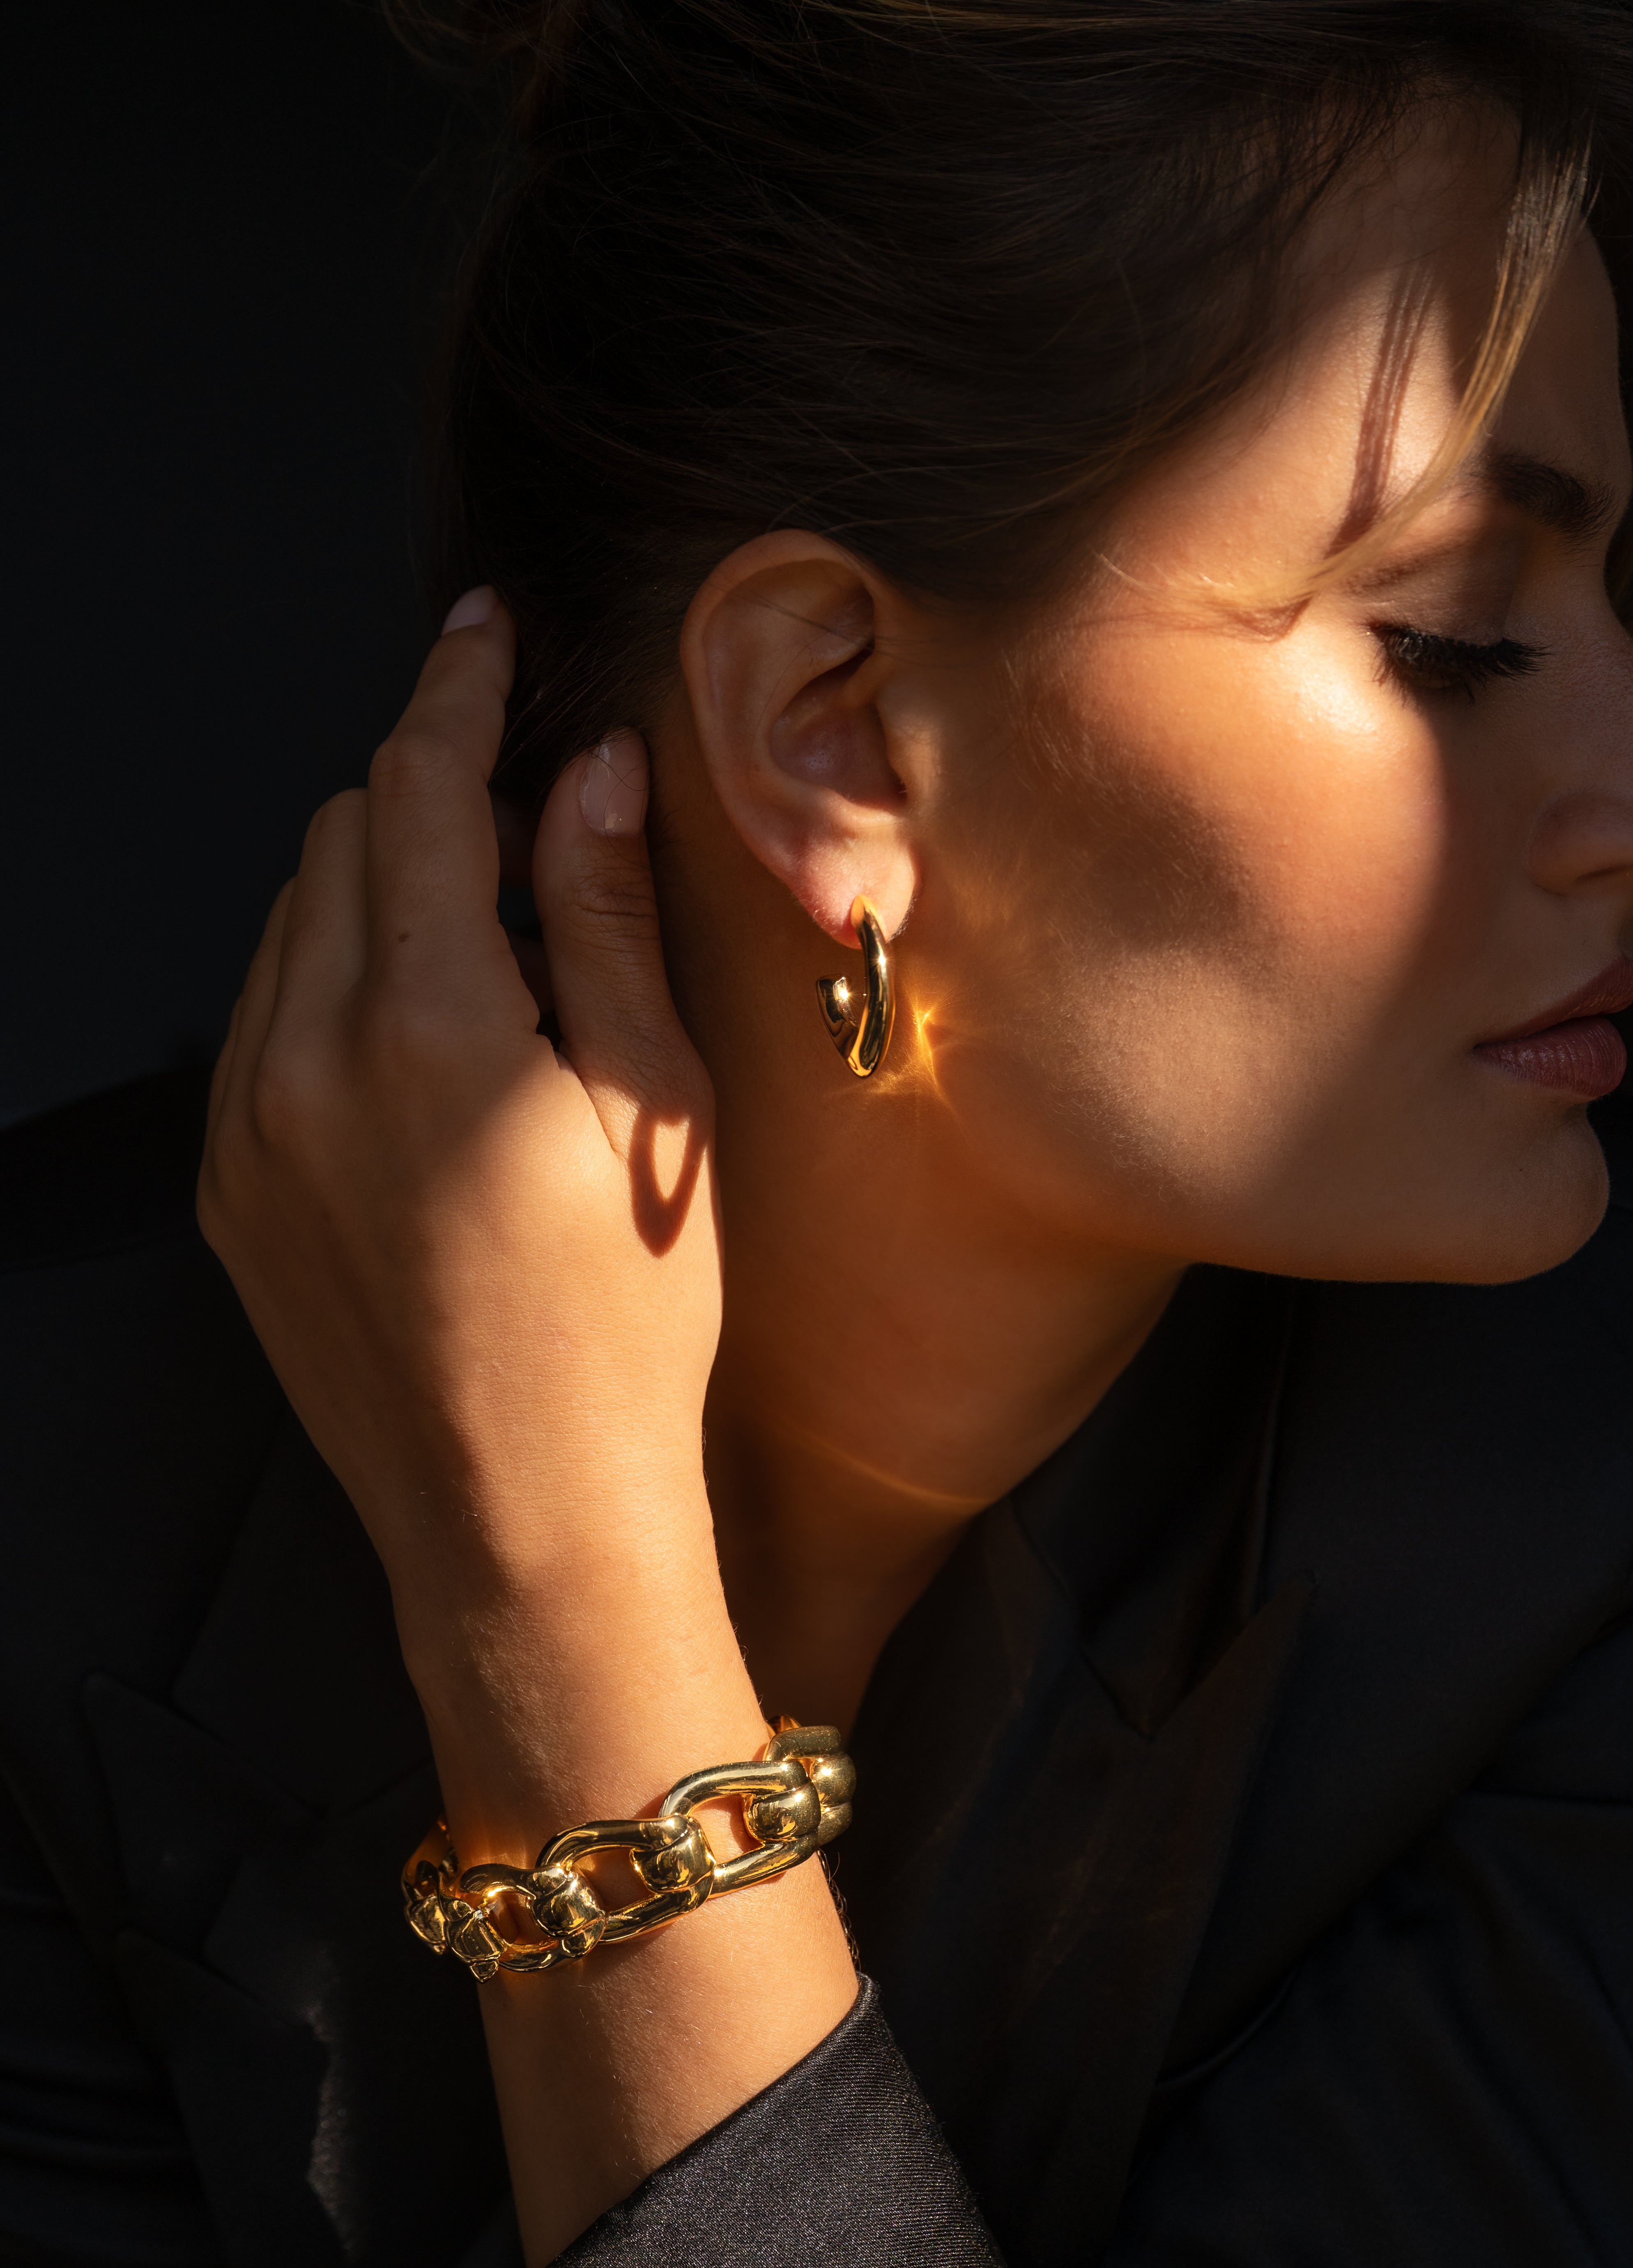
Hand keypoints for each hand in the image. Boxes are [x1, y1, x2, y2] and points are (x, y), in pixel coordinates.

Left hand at [198, 590, 856, 2263]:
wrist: (526, 1528)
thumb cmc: (631, 1333)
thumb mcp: (657, 1110)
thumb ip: (604, 922)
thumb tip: (590, 775)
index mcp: (428, 1029)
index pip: (417, 791)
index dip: (455, 692)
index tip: (482, 631)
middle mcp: (305, 1064)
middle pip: (341, 843)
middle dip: (425, 795)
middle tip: (529, 823)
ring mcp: (250, 1135)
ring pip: (291, 930)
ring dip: (377, 892)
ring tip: (486, 946)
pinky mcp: (233, 1197)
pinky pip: (262, 1028)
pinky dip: (331, 986)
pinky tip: (421, 1041)